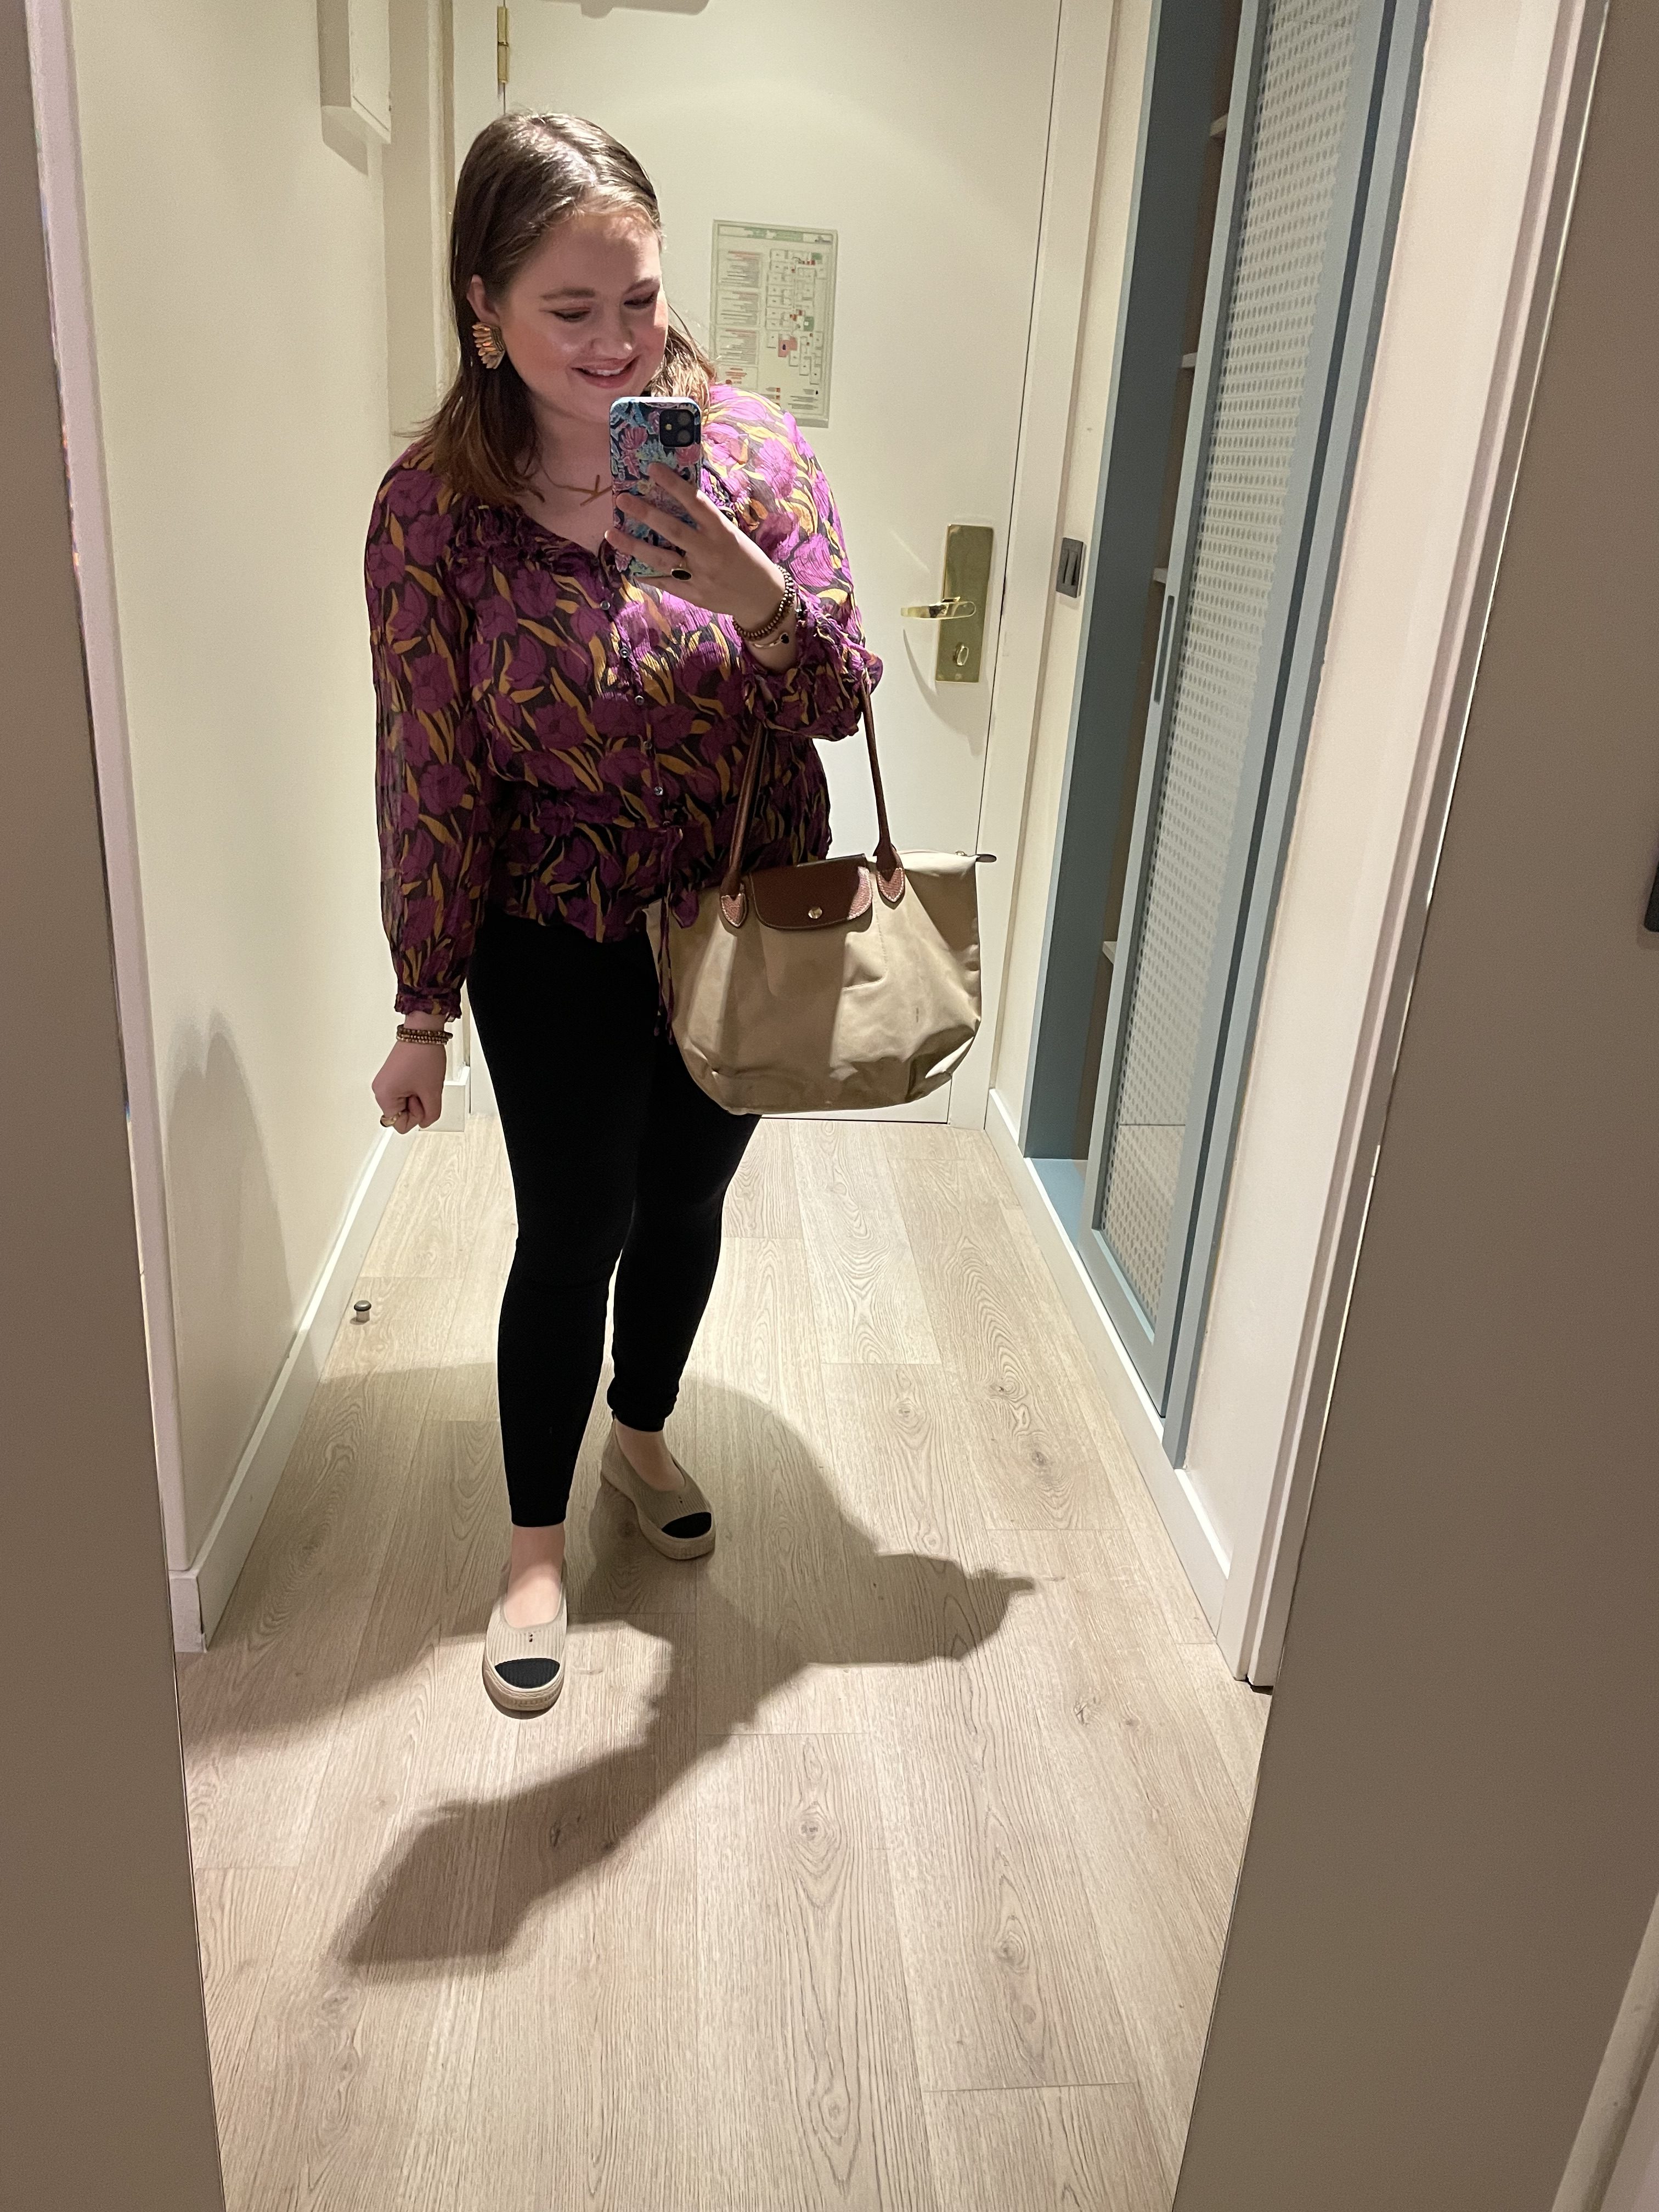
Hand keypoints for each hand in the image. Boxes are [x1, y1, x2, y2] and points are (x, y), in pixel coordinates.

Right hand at [372, 1038, 445, 1133]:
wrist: (423, 1032)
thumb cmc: (423, 1055)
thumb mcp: (433, 1092)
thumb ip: (431, 1114)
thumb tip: (426, 1121)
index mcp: (384, 1096)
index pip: (400, 1125)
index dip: (417, 1116)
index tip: (421, 1099)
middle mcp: (380, 1090)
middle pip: (401, 1115)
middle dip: (417, 1105)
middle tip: (422, 1087)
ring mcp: (384, 1083)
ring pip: (404, 1104)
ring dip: (416, 1096)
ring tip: (421, 1080)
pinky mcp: (391, 1077)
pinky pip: (404, 1093)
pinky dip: (414, 1089)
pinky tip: (419, 1077)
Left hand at [606, 461, 786, 630]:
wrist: (762, 599)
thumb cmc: (747, 560)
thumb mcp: (732, 535)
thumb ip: (707, 523)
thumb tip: (677, 501)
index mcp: (722, 532)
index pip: (695, 503)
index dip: (674, 485)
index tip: (653, 469)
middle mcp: (709, 552)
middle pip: (672, 529)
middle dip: (645, 513)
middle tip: (621, 499)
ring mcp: (699, 576)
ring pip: (660, 558)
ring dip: (633, 545)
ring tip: (612, 533)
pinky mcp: (693, 595)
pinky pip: (664, 582)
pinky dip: (646, 574)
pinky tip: (628, 564)